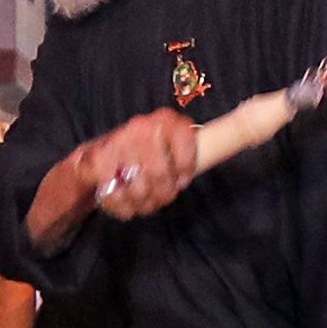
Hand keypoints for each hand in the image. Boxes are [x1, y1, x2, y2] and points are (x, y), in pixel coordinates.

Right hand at [80, 111, 205, 220]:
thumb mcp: (170, 146)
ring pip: (140, 188)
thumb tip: (230, 146)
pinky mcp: (99, 161)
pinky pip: (117, 195)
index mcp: (166, 120)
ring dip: (144, 202)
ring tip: (143, 199)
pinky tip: (126, 202)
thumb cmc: (142, 155)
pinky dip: (123, 207)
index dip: (186, 167)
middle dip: (163, 193)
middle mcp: (143, 126)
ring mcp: (120, 143)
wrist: (97, 158)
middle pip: (160, 173)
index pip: (186, 141)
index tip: (182, 180)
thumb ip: (193, 150)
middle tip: (162, 196)